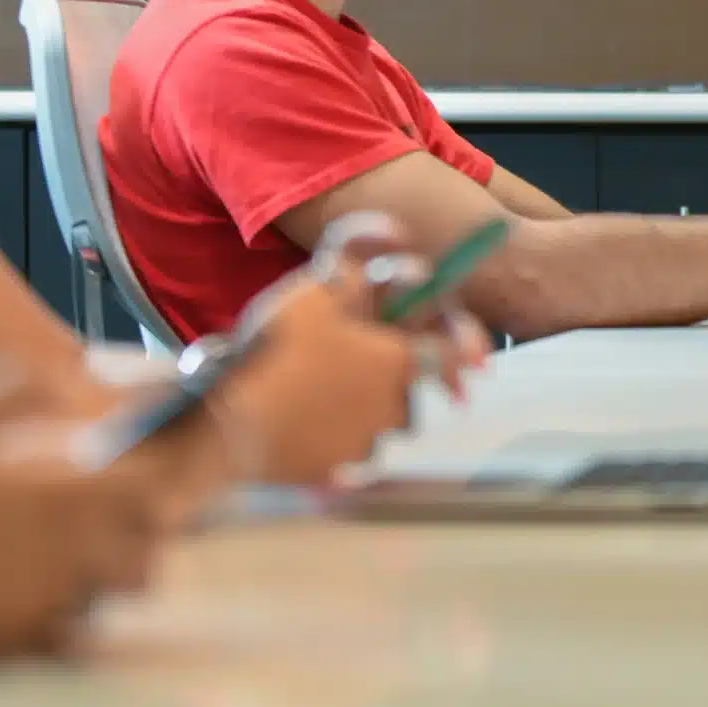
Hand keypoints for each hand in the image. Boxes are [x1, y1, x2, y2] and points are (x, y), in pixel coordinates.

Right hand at [220, 222, 485, 484]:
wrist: (227, 429)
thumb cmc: (276, 352)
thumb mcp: (312, 292)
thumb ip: (355, 264)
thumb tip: (394, 231)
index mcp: (397, 360)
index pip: (447, 355)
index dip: (464, 352)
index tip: (481, 365)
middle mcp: (392, 406)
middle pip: (411, 390)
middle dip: (399, 378)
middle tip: (364, 366)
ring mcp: (364, 445)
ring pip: (381, 422)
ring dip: (367, 407)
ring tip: (325, 391)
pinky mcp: (335, 475)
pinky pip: (348, 453)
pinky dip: (336, 438)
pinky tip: (304, 424)